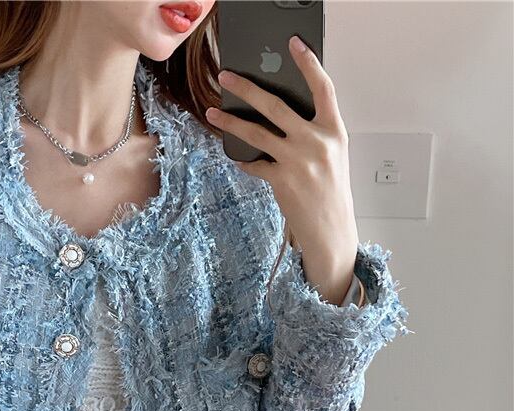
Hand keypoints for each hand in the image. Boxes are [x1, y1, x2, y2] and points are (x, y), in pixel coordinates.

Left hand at [205, 35, 359, 302]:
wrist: (330, 228)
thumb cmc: (330, 192)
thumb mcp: (331, 155)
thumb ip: (312, 132)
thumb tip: (280, 115)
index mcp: (334, 131)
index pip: (323, 87)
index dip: (309, 63)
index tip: (294, 45)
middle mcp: (316, 142)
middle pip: (275, 105)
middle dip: (246, 88)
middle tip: (226, 77)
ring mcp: (298, 160)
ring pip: (256, 132)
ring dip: (230, 122)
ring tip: (213, 114)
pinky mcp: (281, 179)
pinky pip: (254, 163)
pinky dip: (244, 160)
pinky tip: (237, 157)